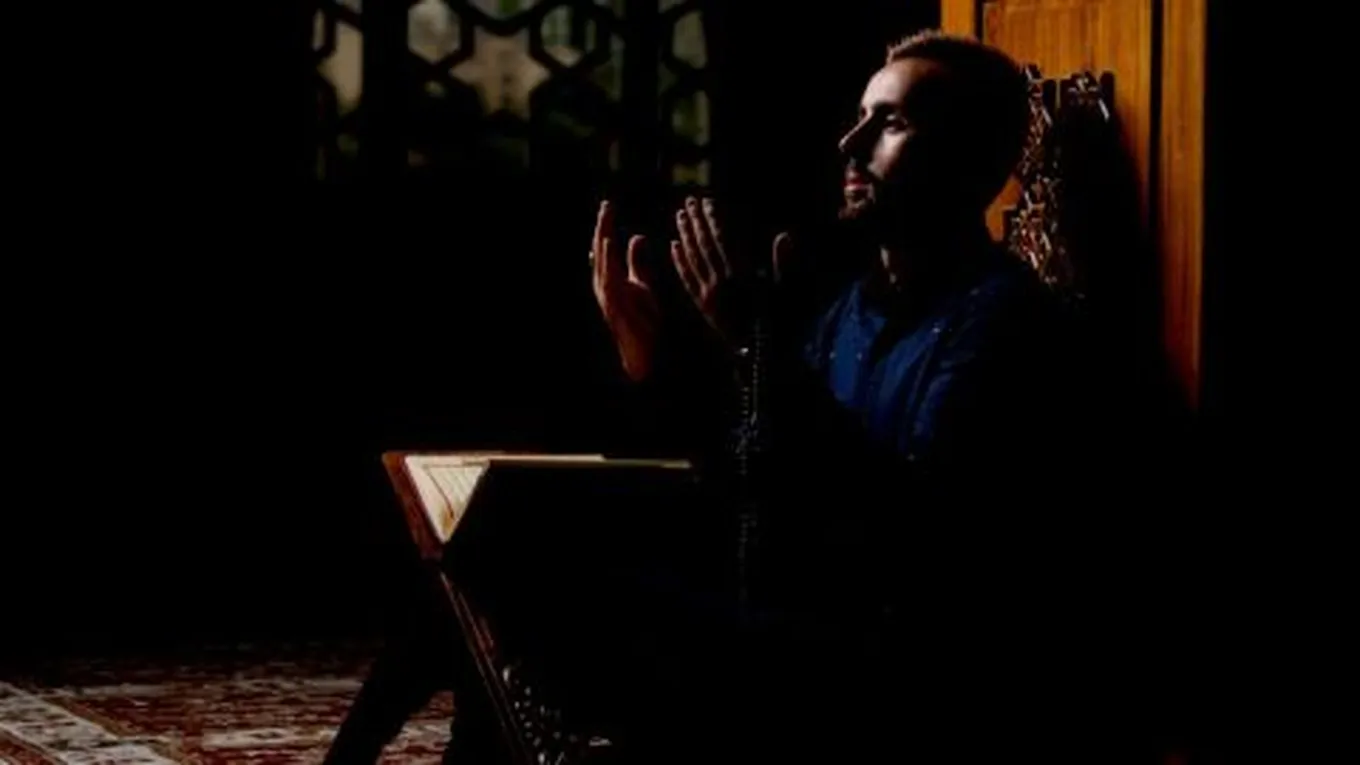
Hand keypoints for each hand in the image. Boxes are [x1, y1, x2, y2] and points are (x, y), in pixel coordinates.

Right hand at [592, 200, 659, 381]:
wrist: (643, 347)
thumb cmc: (641, 317)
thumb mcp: (640, 282)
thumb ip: (636, 260)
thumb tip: (636, 236)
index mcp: (609, 277)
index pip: (606, 247)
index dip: (606, 227)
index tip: (608, 207)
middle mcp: (603, 283)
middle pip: (600, 250)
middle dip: (602, 227)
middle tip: (606, 205)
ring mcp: (606, 292)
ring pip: (602, 260)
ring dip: (603, 237)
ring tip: (605, 218)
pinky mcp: (612, 300)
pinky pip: (608, 274)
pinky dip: (607, 257)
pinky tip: (609, 242)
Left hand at [671, 196, 793, 345]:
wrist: (763, 356)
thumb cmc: (781, 324)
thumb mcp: (789, 293)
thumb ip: (784, 264)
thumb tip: (784, 236)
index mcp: (742, 277)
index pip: (723, 240)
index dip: (714, 219)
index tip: (708, 201)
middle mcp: (721, 283)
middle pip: (704, 246)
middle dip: (696, 222)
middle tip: (688, 202)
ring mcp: (709, 296)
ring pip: (692, 260)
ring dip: (685, 236)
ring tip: (679, 217)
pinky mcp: (702, 307)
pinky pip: (687, 281)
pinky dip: (679, 263)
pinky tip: (673, 247)